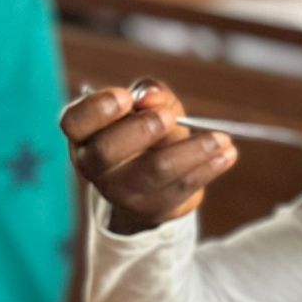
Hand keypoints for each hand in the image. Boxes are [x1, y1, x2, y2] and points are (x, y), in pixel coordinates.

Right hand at [59, 81, 234, 233]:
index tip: (124, 97)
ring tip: (222, 138)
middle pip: (106, 152)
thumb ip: (149, 93)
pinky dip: (208, 167)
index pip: (73, 122)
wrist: (155, 180)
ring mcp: (121, 192)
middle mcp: (94, 166)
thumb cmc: (146, 129)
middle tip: (168, 117)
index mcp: (84, 135)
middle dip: (140, 131)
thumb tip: (151, 96)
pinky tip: (227, 153)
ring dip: (191, 151)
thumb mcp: (147, 104)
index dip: (96, 109)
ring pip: (153, 172)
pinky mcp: (152, 208)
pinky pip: (182, 187)